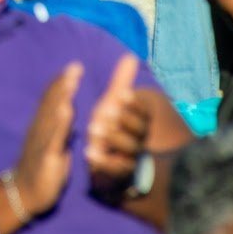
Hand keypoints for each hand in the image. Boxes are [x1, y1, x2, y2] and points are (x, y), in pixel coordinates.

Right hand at [14, 61, 82, 217]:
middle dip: (64, 83)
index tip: (74, 66)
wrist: (25, 193)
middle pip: (51, 101)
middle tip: (75, 66)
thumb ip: (60, 127)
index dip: (62, 82)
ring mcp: (42, 141)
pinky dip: (60, 122)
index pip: (51, 99)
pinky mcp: (46, 156)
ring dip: (62, 96)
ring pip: (52, 114)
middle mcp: (40, 128)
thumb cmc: (43, 169)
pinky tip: (66, 110)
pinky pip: (54, 137)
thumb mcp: (54, 144)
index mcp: (43, 125)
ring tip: (71, 81)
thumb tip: (68, 108)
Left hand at [86, 53, 150, 194]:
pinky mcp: (119, 178)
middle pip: (139, 131)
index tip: (121, 93)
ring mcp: (131, 160)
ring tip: (92, 129)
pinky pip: (116, 171)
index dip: (134, 103)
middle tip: (104, 109)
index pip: (144, 113)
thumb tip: (131, 56)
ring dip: (112, 138)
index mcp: (138, 124)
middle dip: (123, 119)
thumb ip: (120, 83)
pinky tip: (88, 153)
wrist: (103, 166)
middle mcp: (139, 142)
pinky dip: (103, 162)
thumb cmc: (108, 129)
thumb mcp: (112, 106)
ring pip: (130, 150)